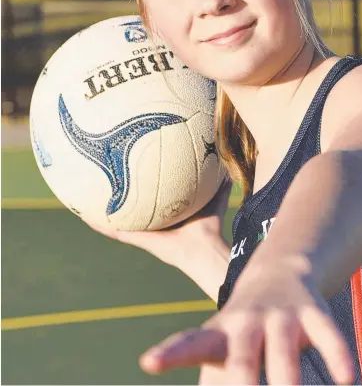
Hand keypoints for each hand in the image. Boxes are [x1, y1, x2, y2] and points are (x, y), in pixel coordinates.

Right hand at [82, 179, 231, 268]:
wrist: (206, 248)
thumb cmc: (211, 227)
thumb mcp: (213, 199)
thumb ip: (219, 184)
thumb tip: (226, 166)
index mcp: (166, 216)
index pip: (150, 201)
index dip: (141, 189)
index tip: (130, 174)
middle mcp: (153, 224)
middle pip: (131, 210)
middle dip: (117, 198)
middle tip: (103, 182)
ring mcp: (144, 233)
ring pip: (117, 221)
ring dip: (101, 213)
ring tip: (83, 200)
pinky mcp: (139, 239)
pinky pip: (116, 231)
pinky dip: (101, 224)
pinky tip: (86, 215)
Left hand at [138, 261, 354, 384]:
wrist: (278, 269)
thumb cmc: (243, 325)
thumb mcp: (222, 347)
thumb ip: (215, 383)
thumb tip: (184, 381)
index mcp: (219, 333)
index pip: (190, 345)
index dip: (171, 355)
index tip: (149, 363)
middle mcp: (247, 322)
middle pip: (240, 356)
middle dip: (239, 381)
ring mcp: (280, 315)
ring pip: (284, 349)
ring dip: (286, 378)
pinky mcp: (312, 311)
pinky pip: (327, 333)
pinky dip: (336, 354)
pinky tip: (346, 378)